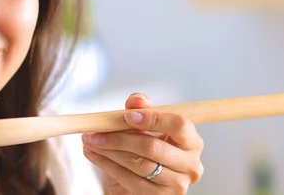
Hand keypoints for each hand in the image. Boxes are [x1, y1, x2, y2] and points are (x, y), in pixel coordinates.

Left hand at [82, 93, 203, 194]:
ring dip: (109, 151)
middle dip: (120, 137)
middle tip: (97, 131)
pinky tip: (94, 154)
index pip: (179, 125)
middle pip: (153, 147)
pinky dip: (107, 165)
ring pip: (138, 164)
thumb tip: (137, 100)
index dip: (152, 118)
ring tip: (91, 141)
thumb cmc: (146, 151)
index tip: (127, 115)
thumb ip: (141, 109)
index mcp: (192, 141)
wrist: (138, 182)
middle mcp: (190, 165)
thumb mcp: (144, 127)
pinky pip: (128, 179)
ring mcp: (177, 185)